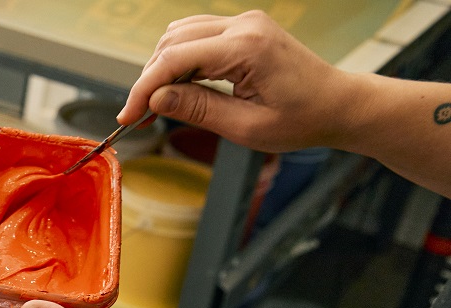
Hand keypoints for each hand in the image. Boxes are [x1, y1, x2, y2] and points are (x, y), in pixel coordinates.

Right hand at [117, 11, 354, 152]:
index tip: (127, 117)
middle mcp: (243, 25)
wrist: (338, 104)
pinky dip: (178, 60)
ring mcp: (244, 22)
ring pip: (180, 35)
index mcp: (246, 47)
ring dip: (161, 68)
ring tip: (156, 104)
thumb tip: (156, 100)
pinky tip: (176, 88)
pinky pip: (196, 36)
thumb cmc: (301, 120)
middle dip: (148, 79)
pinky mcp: (243, 29)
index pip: (175, 60)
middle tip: (137, 116)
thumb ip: (198, 109)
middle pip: (172, 42)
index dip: (144, 89)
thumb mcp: (245, 127)